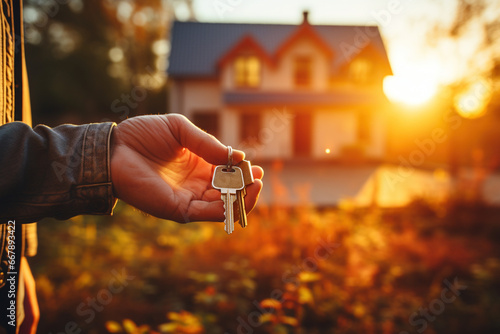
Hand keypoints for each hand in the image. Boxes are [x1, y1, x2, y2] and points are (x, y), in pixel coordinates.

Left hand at [110, 114, 263, 222]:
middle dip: (248, 187)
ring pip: (225, 206)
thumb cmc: (143, 135)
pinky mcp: (179, 209)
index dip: (245, 174)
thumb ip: (208, 143)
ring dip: (244, 198)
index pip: (228, 176)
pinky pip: (210, 213)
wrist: (115, 148)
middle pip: (230, 194)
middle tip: (258, 177)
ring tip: (254, 184)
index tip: (257, 168)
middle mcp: (196, 185)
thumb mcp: (181, 129)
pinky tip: (240, 193)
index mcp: (198, 167)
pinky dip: (229, 207)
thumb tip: (238, 156)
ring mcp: (188, 199)